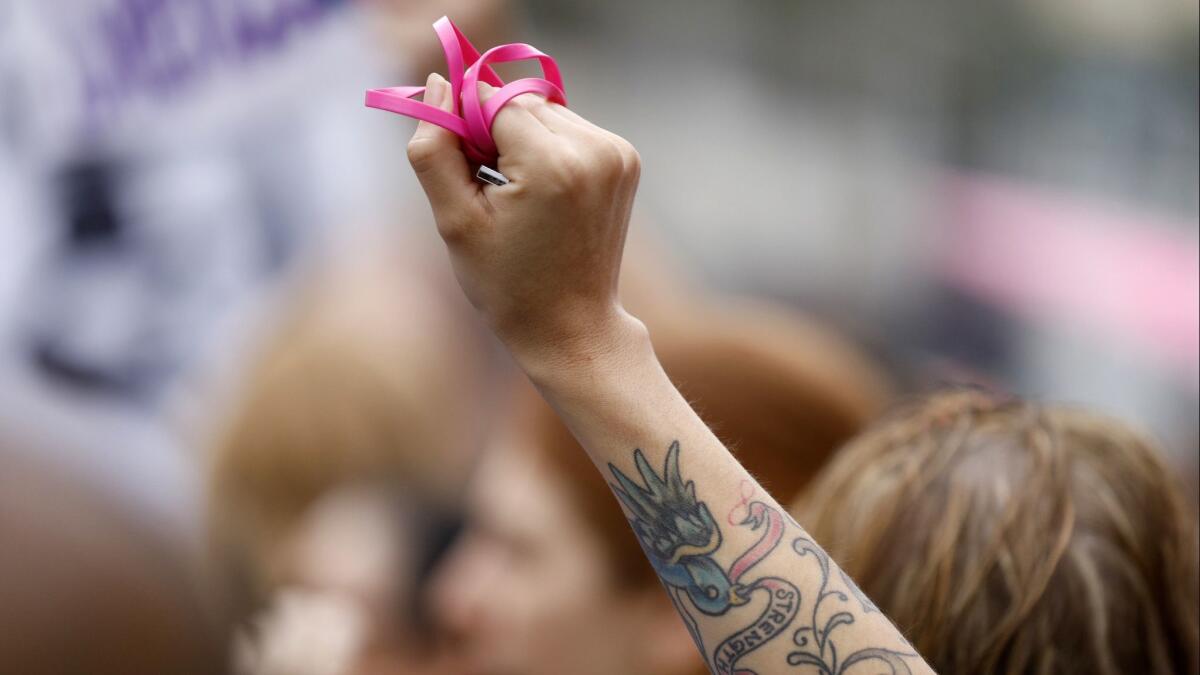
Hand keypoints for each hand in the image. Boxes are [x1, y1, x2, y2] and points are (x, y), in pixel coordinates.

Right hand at [406, 73, 642, 363]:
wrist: (572, 328)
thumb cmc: (507, 284)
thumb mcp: (454, 221)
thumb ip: (436, 147)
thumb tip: (440, 82)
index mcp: (553, 165)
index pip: (491, 100)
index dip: (465, 126)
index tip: (463, 169)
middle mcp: (594, 150)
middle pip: (519, 102)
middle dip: (493, 133)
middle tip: (487, 190)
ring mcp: (617, 153)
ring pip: (545, 111)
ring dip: (521, 138)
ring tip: (517, 197)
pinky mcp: (626, 159)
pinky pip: (570, 129)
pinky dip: (548, 148)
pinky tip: (543, 195)